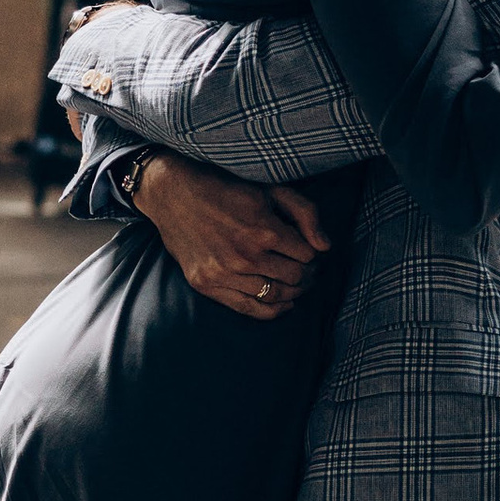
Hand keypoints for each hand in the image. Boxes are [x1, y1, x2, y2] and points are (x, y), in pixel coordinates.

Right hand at [132, 155, 329, 320]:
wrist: (174, 195)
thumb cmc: (226, 190)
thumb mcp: (270, 190)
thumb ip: (305, 214)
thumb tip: (325, 246)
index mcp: (264, 230)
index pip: (307, 255)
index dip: (312, 253)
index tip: (308, 250)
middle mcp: (245, 256)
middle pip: (295, 277)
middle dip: (307, 273)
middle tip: (307, 269)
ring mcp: (224, 274)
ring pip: (275, 295)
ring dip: (293, 292)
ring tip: (296, 284)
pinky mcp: (207, 285)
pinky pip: (248, 309)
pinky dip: (272, 310)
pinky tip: (283, 304)